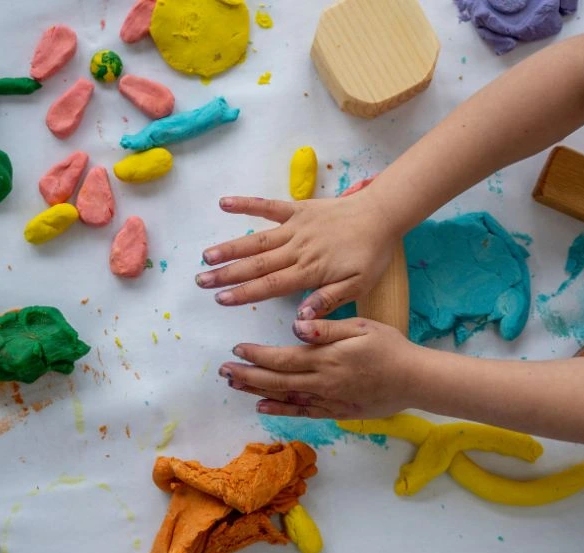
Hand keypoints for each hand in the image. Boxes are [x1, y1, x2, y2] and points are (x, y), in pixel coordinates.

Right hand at [196, 189, 397, 318]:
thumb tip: (300, 317)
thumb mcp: (358, 285)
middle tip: (201, 281)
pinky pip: (268, 206)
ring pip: (256, 239)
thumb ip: (327, 300)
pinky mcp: (298, 209)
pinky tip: (224, 204)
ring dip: (230, 247)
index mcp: (309, 271)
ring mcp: (295, 227)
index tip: (221, 299)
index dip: (243, 292)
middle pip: (256, 264)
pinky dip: (246, 204)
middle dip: (227, 274)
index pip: (270, 285)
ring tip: (206, 255)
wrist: (382, 215)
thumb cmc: (371, 254)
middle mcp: (297, 249)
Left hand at [218, 317, 416, 418]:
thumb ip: (327, 328)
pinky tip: (263, 408)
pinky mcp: (336, 411)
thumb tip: (297, 325)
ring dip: (256, 392)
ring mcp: (328, 399)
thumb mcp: (362, 327)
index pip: (283, 358)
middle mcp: (322, 381)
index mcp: (326, 358)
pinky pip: (302, 412)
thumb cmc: (390, 347)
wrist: (415, 380)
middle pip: (276, 380)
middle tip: (223, 371)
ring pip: (284, 397)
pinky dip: (281, 411)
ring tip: (234, 386)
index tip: (237, 349)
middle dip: (247, 375)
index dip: (257, 355)